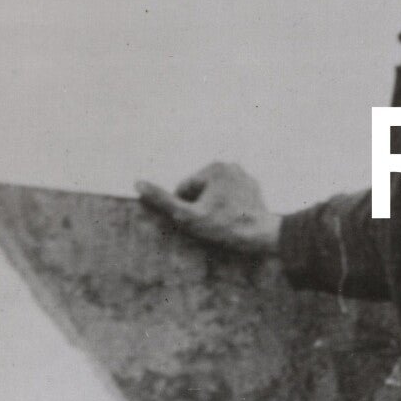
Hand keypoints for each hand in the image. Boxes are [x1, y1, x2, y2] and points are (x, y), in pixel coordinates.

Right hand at [136, 161, 282, 256]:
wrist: (261, 235)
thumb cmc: (224, 227)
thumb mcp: (188, 215)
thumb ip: (162, 200)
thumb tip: (138, 183)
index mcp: (214, 167)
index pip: (184, 189)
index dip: (186, 208)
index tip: (201, 219)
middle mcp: (231, 165)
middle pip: (199, 190)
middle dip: (200, 206)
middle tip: (212, 223)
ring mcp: (244, 175)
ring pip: (213, 193)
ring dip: (212, 206)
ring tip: (223, 221)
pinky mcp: (253, 187)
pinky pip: (230, 196)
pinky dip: (227, 206)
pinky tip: (233, 218)